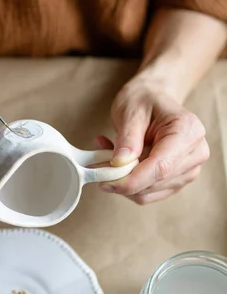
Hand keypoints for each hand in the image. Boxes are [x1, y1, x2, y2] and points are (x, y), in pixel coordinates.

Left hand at [94, 77, 208, 203]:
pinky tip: (119, 164)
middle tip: (98, 161)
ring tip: (108, 155)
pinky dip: (128, 183)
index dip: (131, 180)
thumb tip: (120, 163)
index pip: (160, 167)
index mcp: (188, 132)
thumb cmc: (144, 100)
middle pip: (154, 183)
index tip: (104, 181)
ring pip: (148, 192)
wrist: (154, 99)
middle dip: (122, 179)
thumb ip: (127, 138)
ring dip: (123, 180)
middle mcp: (195, 153)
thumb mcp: (131, 111)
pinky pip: (147, 194)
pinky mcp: (177, 181)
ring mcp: (188, 170)